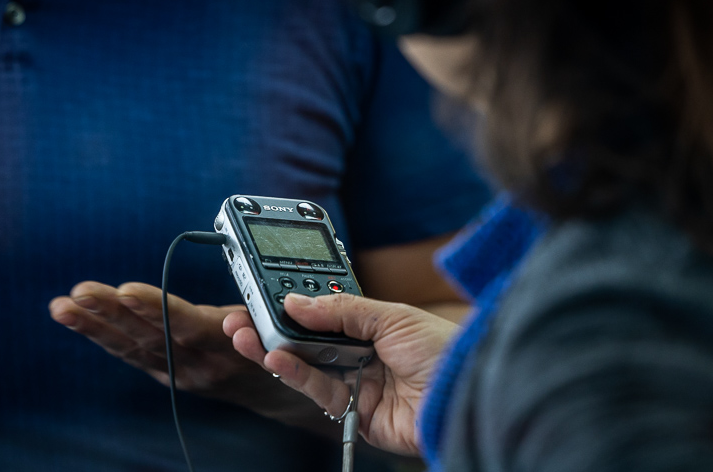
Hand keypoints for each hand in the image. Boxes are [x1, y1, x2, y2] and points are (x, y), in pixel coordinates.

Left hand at [48, 281, 324, 424]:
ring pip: (132, 346)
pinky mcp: (165, 373)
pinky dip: (100, 334)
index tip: (125, 291)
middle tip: (81, 292)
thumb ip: (255, 325)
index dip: (155, 308)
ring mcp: (178, 371)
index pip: (186, 326)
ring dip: (94, 324)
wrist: (274, 387)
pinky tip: (75, 316)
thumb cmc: (276, 342)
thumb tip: (234, 320)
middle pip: (150, 335)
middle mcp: (198, 364)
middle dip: (112, 313)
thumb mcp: (277, 329)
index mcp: (227, 348)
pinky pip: (129, 353)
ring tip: (62, 306)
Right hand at [223, 292, 458, 455]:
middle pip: (309, 342)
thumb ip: (341, 310)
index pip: (325, 314)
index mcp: (374, 326)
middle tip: (242, 316)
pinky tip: (275, 358)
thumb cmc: (445, 350)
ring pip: (307, 367)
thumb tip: (296, 301)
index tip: (264, 296)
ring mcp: (359, 385)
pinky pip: (319, 393)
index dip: (294, 307)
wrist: (469, 393)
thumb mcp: (392, 316)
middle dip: (274, 329)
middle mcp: (364, 355)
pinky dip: (295, 375)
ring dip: (274, 351)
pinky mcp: (357, 415)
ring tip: (247, 335)